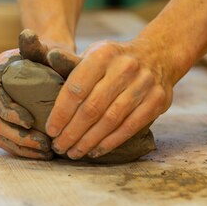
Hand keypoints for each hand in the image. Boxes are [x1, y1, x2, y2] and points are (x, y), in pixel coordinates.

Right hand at [0, 29, 79, 159]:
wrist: (48, 64)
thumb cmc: (46, 56)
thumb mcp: (42, 48)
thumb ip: (35, 44)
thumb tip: (28, 34)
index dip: (8, 110)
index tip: (29, 120)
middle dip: (16, 135)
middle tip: (42, 143)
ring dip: (21, 147)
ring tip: (45, 152)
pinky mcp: (4, 124)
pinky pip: (6, 142)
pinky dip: (22, 151)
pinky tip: (42, 154)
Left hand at [46, 38, 173, 159]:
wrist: (158, 56)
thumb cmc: (115, 60)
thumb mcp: (94, 53)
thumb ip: (72, 63)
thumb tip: (49, 58)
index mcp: (104, 54)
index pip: (76, 88)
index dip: (61, 113)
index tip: (51, 130)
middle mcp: (125, 67)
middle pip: (92, 108)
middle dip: (72, 132)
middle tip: (60, 146)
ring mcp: (144, 84)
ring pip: (110, 120)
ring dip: (89, 140)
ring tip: (74, 152)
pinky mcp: (157, 100)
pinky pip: (130, 127)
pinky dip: (110, 142)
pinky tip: (96, 150)